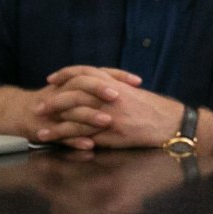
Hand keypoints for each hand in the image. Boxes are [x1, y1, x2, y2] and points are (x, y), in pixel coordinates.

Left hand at [39, 68, 184, 150]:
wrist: (174, 124)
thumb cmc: (157, 110)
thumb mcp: (135, 93)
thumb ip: (116, 89)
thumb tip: (102, 90)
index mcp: (116, 84)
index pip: (85, 73)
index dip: (66, 74)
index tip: (52, 78)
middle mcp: (110, 97)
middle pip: (73, 93)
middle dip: (54, 99)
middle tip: (39, 104)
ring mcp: (109, 115)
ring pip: (74, 114)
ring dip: (54, 120)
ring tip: (38, 124)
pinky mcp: (110, 134)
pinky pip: (82, 134)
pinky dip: (65, 136)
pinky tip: (54, 139)